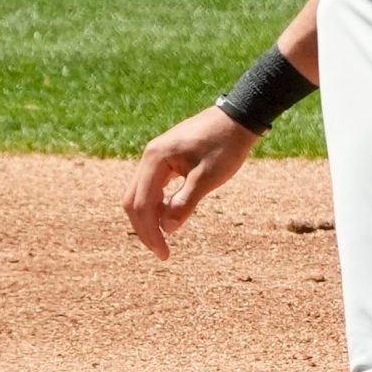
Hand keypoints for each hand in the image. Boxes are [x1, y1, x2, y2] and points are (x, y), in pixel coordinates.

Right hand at [122, 105, 260, 259]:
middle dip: (144, 228)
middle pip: (133, 200)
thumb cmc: (225, 145)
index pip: (142, 203)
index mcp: (155, 159)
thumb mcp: (207, 178)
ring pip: (141, 193)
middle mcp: (150, 156)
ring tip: (166, 239)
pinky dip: (158, 205)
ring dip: (150, 217)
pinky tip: (171, 217)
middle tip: (161, 252)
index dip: (150, 232)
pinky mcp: (166, 158)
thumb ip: (185, 202)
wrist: (238, 118)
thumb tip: (168, 229)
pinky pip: (153, 186)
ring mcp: (156, 156)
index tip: (163, 253)